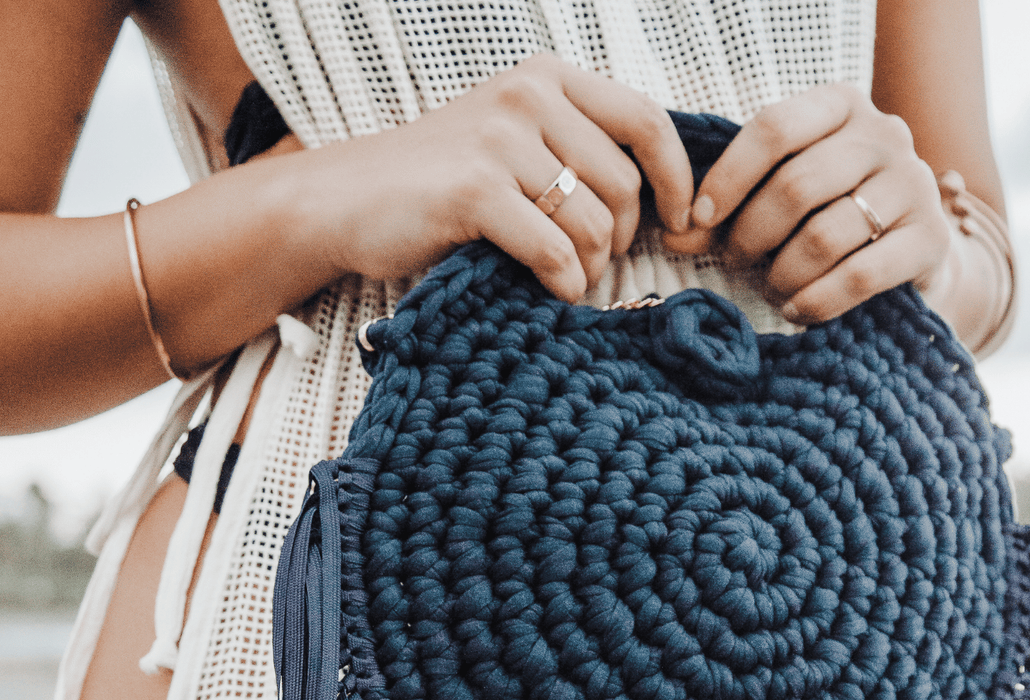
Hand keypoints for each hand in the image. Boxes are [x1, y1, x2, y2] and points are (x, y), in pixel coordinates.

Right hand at [308, 55, 693, 300]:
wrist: (346, 200)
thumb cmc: (441, 186)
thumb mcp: (516, 144)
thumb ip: (578, 151)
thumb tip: (662, 202)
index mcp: (546, 78)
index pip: (647, 122)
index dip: (679, 179)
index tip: (683, 223)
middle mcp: (527, 95)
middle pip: (625, 185)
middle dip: (618, 241)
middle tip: (588, 265)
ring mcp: (499, 138)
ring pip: (594, 224)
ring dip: (588, 270)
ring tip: (562, 279)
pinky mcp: (474, 188)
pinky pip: (555, 252)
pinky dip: (562, 285)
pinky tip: (548, 291)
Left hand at [664, 84, 952, 323]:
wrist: (918, 256)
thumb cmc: (835, 218)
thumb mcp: (783, 200)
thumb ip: (730, 211)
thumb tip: (672, 236)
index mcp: (842, 105)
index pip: (774, 128)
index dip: (729, 176)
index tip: (698, 218)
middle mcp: (885, 134)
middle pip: (796, 185)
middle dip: (753, 234)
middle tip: (737, 261)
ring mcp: (914, 184)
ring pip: (825, 235)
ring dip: (783, 274)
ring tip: (772, 289)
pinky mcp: (931, 238)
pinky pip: (859, 276)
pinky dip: (817, 301)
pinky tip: (796, 312)